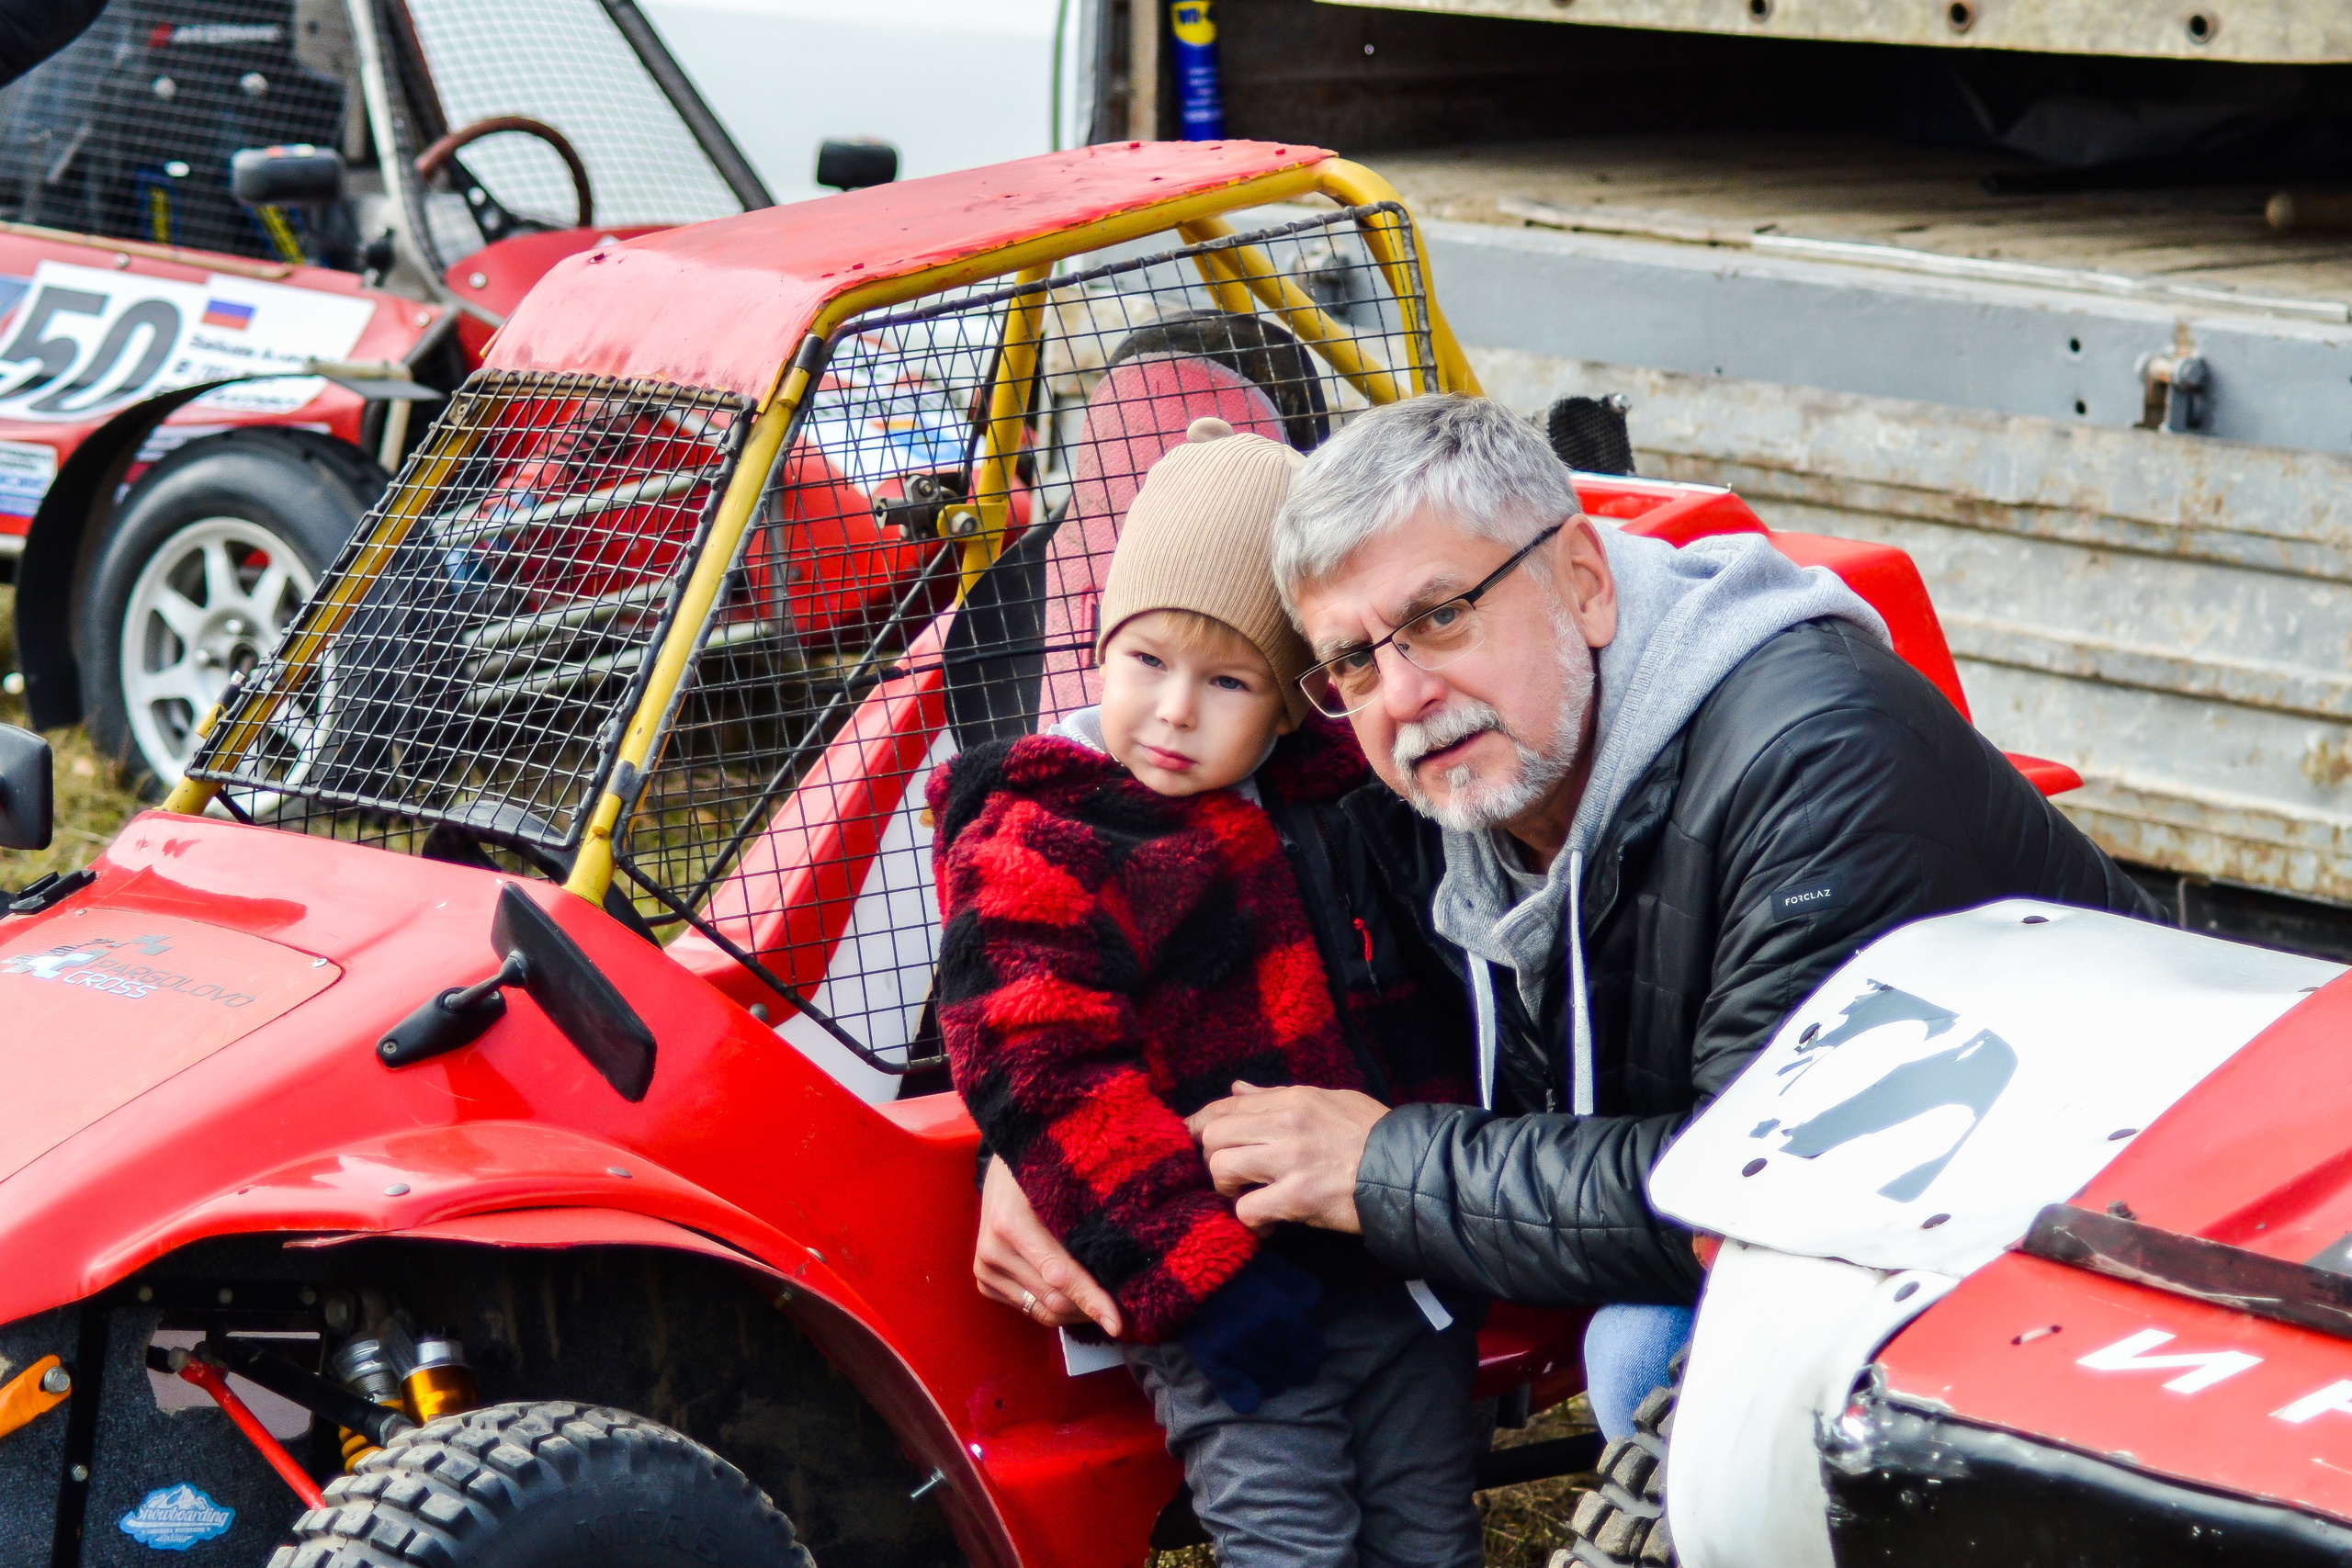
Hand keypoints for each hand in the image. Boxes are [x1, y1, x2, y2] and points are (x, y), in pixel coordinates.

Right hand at [974, 1154, 1122, 1336]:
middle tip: (1121, 1305)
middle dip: (1089, 1309)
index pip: (1060, 1276)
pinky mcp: (984, 1280)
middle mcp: (992, 1251)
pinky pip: (1028, 1308)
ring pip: (1041, 1309)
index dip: (1092, 1300)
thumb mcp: (1065, 1187)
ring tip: (1100, 1299)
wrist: (1003, 1168)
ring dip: (1074, 1310)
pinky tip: (1072, 1290)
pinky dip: (1053, 1304)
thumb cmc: (1043, 1170)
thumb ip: (1085, 1226)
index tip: (1118, 1323)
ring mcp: (984, 1268)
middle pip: (1052, 1300)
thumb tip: (1120, 1269)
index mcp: (1011, 1225)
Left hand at [1188, 1082, 1387, 1233]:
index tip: (1195, 1140)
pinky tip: (1268, 1223)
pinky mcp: (1298, 1199)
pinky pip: (1247, 1209)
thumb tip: (1238, 1090)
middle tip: (1231, 1176)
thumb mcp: (1328, 1100)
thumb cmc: (1371, 1134)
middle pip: (1214, 1136)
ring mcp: (1290, 1162)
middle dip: (1213, 1159)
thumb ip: (1278, 1097)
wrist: (1408, 1170)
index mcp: (1292, 1099)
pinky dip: (1251, 1220)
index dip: (1201, 1124)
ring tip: (1247, 1196)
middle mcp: (1285, 1125)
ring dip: (1227, 1189)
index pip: (1225, 1106)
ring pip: (1221, 1170)